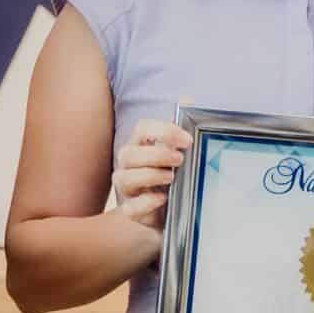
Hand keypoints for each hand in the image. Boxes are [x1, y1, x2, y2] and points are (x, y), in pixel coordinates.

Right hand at [110, 119, 188, 233]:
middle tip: (180, 159)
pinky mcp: (131, 211)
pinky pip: (130, 208)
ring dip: (149, 175)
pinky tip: (162, 199)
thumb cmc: (172, 177)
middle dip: (156, 154)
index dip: (163, 131)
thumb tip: (188, 100)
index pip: (143, 128)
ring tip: (171, 178)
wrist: (170, 212)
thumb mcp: (179, 153)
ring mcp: (127, 189)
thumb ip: (181, 129)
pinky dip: (145, 203)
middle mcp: (128, 165)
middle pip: (130, 153)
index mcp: (140, 145)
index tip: (187, 140)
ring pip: (125, 178)